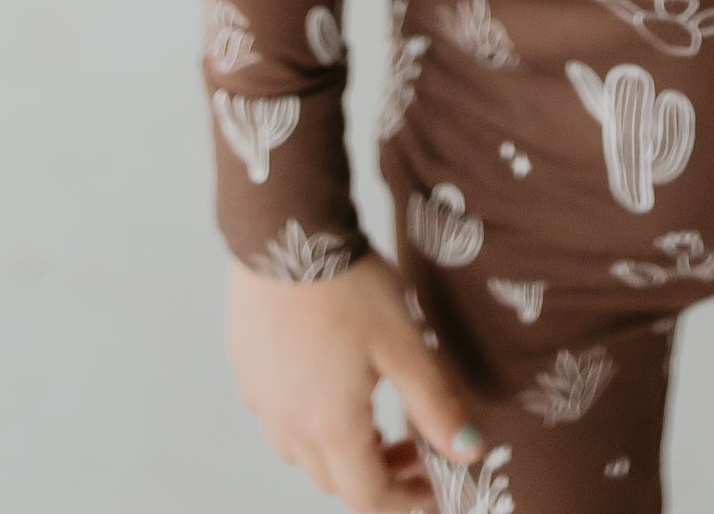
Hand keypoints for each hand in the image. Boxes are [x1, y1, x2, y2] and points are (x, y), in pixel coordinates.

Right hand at [226, 249, 487, 510]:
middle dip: (378, 473)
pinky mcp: (245, 367)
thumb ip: (435, 403)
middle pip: (335, 479)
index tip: (434, 487)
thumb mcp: (403, 343)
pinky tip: (331, 377)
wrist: (285, 228)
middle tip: (414, 444)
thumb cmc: (348, 284)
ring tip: (375, 411)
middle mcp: (287, 423)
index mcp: (330, 425)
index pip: (368, 497)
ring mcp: (260, 397)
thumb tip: (468, 453)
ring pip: (302, 452)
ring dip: (340, 448)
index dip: (406, 501)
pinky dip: (308, 417)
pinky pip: (277, 415)